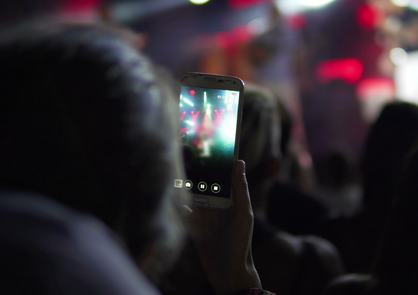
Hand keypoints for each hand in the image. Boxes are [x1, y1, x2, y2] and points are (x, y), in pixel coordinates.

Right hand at [184, 160, 261, 294]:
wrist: (228, 273)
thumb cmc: (241, 243)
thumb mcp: (244, 215)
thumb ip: (241, 190)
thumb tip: (239, 163)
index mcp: (230, 200)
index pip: (223, 176)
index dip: (217, 162)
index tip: (208, 145)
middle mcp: (216, 205)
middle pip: (205, 184)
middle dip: (197, 172)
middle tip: (186, 155)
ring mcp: (203, 216)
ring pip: (192, 195)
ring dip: (185, 187)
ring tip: (177, 173)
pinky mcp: (192, 227)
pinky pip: (182, 212)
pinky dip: (178, 205)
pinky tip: (174, 198)